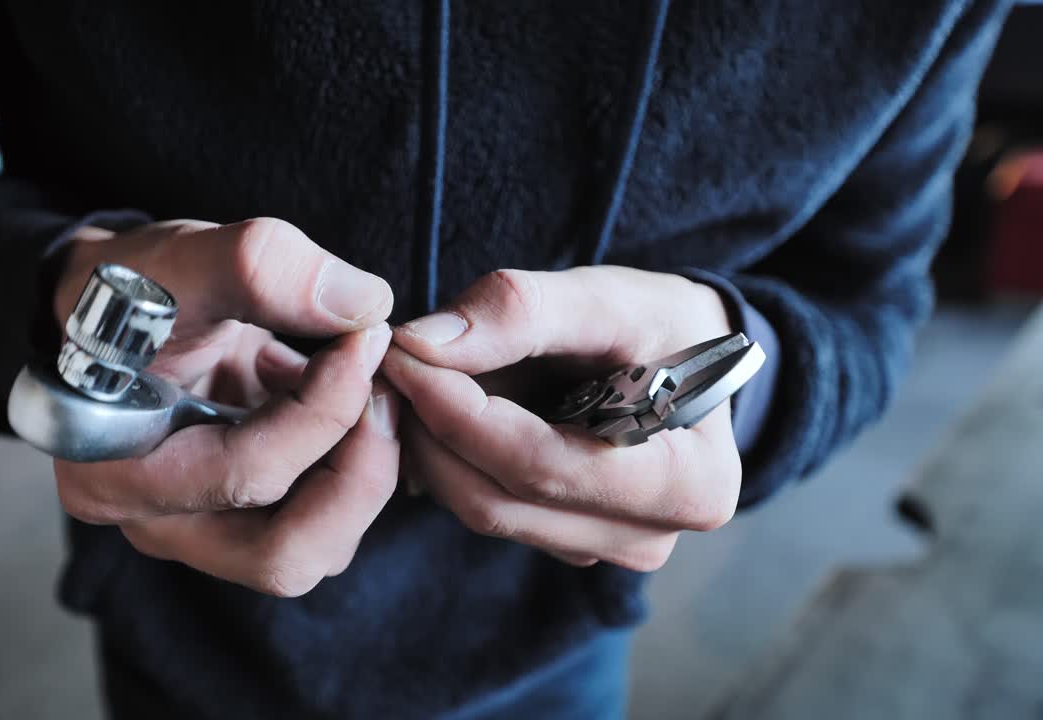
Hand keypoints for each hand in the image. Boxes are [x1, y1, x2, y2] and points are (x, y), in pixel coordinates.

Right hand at [52, 218, 399, 595]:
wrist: (103, 307)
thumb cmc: (120, 290)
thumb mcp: (176, 260)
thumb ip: (256, 268)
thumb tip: (363, 304)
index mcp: (116, 476)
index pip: (245, 476)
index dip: (325, 410)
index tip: (366, 339)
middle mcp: (160, 524)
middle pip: (288, 555)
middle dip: (361, 471)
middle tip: (384, 390)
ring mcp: (207, 526)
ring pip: (317, 542)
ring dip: (361, 462)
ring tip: (351, 376)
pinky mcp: (246, 511)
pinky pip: (321, 512)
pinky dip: (350, 452)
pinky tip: (329, 383)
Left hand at [383, 266, 740, 569]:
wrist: (685, 354)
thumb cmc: (661, 324)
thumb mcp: (610, 297)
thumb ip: (522, 311)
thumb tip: (423, 343)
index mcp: (687, 484)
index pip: (540, 465)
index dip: (456, 411)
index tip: (400, 354)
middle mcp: (648, 536)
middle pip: (499, 500)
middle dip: (430, 429)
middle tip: (388, 362)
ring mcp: (601, 546)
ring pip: (481, 508)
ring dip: (431, 443)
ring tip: (416, 374)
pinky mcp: (563, 539)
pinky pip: (485, 506)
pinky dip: (447, 456)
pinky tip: (438, 406)